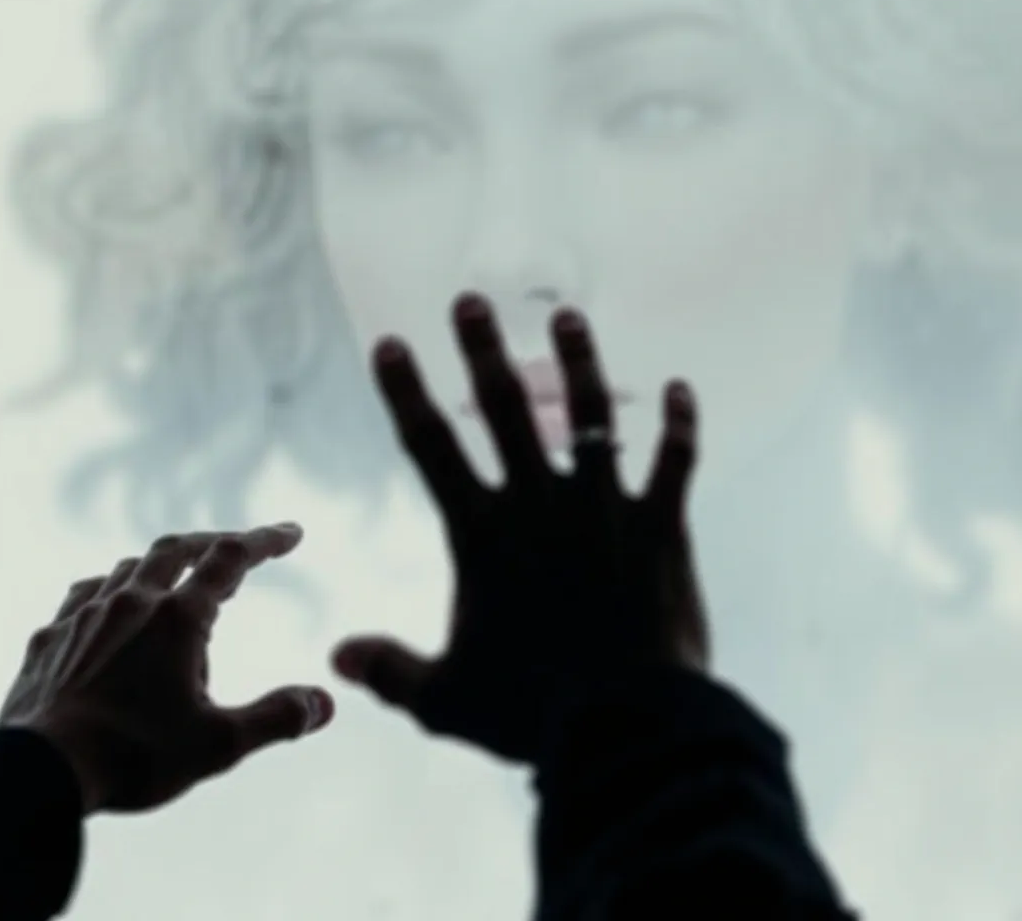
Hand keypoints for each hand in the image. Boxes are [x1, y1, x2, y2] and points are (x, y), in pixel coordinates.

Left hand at [0, 524, 334, 814]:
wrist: (39, 771)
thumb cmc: (134, 756)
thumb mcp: (219, 745)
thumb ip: (277, 718)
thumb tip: (323, 703)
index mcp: (177, 619)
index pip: (231, 560)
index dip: (266, 541)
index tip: (292, 533)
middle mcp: (130, 603)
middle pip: (175, 549)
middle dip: (211, 542)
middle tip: (234, 549)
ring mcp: (83, 617)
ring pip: (126, 568)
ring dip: (158, 566)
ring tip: (175, 580)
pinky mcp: (48, 639)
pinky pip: (82, 597)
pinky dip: (107, 592)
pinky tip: (108, 608)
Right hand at [332, 293, 708, 764]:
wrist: (627, 721)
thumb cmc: (531, 713)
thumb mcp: (446, 700)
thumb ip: (392, 669)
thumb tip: (337, 657)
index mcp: (482, 535)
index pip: (431, 448)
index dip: (405, 392)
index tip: (391, 343)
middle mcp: (541, 504)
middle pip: (506, 409)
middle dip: (482, 350)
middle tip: (470, 299)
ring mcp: (605, 509)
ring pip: (591, 415)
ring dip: (578, 360)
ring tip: (566, 315)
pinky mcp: (662, 527)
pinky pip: (674, 462)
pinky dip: (680, 424)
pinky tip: (684, 388)